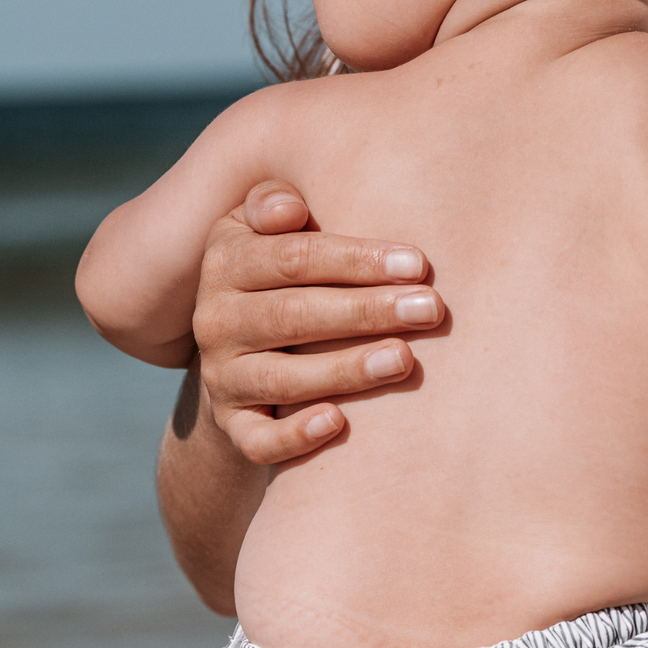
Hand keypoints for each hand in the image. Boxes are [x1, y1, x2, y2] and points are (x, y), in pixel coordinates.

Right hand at [194, 180, 445, 465]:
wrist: (239, 366)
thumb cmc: (281, 285)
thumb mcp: (266, 235)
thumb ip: (274, 207)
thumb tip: (288, 207)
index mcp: (226, 263)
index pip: (294, 258)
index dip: (357, 260)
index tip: (418, 265)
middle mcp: (217, 321)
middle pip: (293, 315)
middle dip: (366, 312)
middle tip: (430, 310)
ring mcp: (223, 378)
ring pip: (282, 378)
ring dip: (345, 369)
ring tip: (403, 359)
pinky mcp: (235, 429)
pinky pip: (259, 441)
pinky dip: (295, 436)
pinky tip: (338, 423)